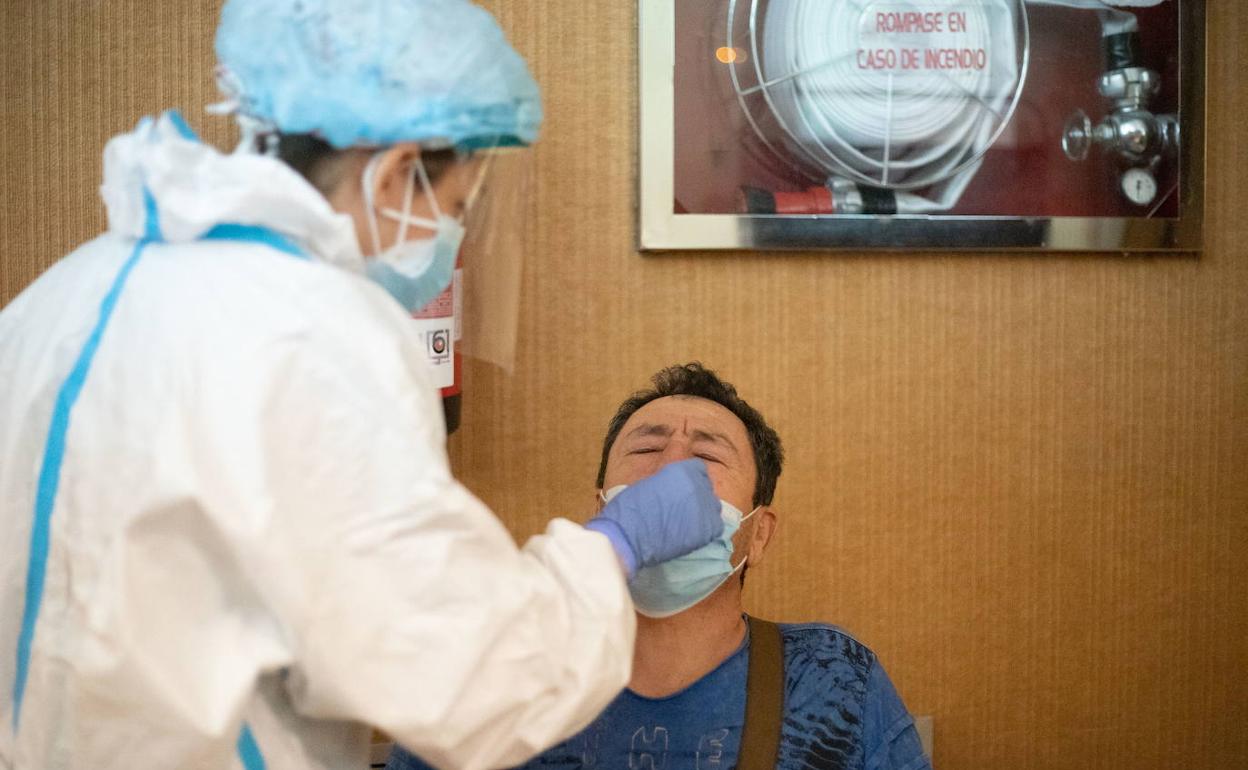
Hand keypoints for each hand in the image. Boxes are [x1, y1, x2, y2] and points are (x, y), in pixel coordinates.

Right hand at [585, 459, 722, 577]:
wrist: (630, 536)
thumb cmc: (633, 505)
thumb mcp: (648, 474)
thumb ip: (671, 456)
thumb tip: (682, 433)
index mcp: (684, 468)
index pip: (697, 467)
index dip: (684, 478)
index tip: (673, 488)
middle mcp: (700, 485)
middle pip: (705, 485)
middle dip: (693, 492)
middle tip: (673, 505)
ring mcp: (706, 507)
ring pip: (710, 503)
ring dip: (700, 508)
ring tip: (679, 519)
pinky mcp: (710, 528)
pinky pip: (713, 524)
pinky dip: (704, 527)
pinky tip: (687, 531)